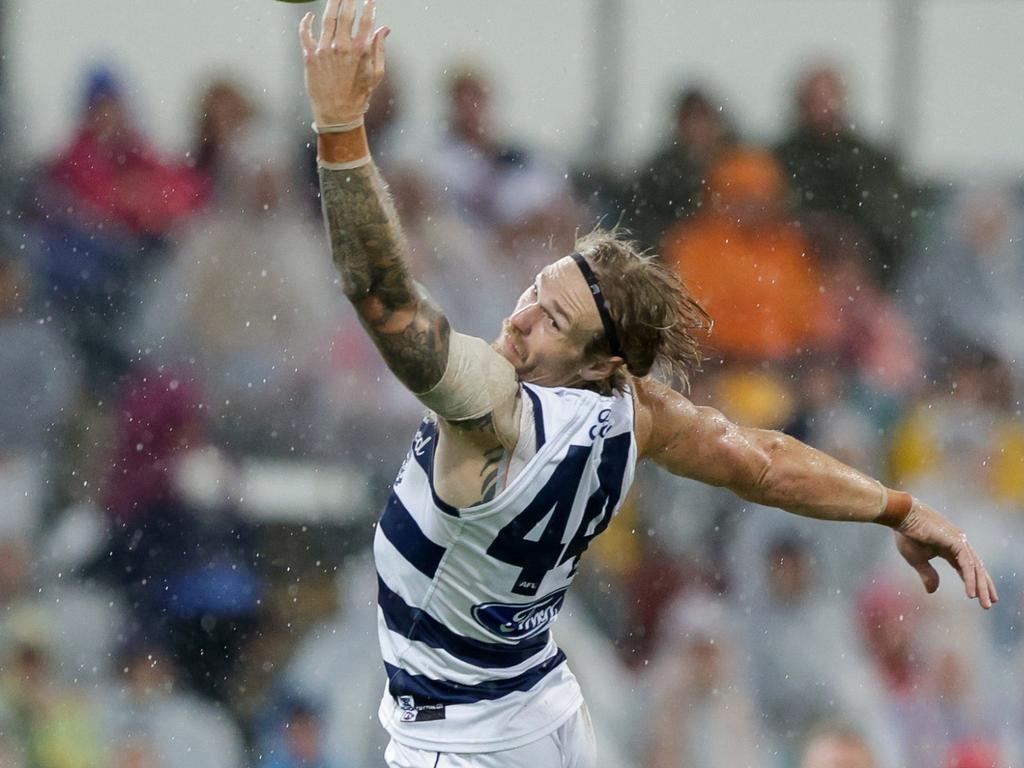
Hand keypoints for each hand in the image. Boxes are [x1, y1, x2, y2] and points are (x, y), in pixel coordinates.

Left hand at [299, 0, 388, 125]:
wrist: (337, 114)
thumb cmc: (359, 95)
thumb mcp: (376, 73)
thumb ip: (379, 48)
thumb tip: (384, 28)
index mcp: (361, 50)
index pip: (366, 20)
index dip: (369, 6)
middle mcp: (342, 47)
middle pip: (346, 14)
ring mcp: (324, 50)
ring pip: (327, 18)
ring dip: (332, 3)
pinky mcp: (310, 56)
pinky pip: (306, 33)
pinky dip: (306, 22)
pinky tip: (310, 15)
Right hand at [893, 500, 997, 608]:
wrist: (902, 516)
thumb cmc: (907, 534)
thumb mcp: (917, 560)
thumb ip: (927, 574)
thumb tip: (932, 591)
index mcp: (950, 548)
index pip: (967, 568)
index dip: (973, 582)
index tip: (977, 598)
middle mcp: (959, 544)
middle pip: (976, 569)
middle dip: (984, 587)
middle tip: (990, 604)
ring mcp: (960, 542)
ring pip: (975, 568)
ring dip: (981, 587)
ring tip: (986, 604)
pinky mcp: (957, 542)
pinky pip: (967, 565)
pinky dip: (970, 580)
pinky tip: (971, 594)